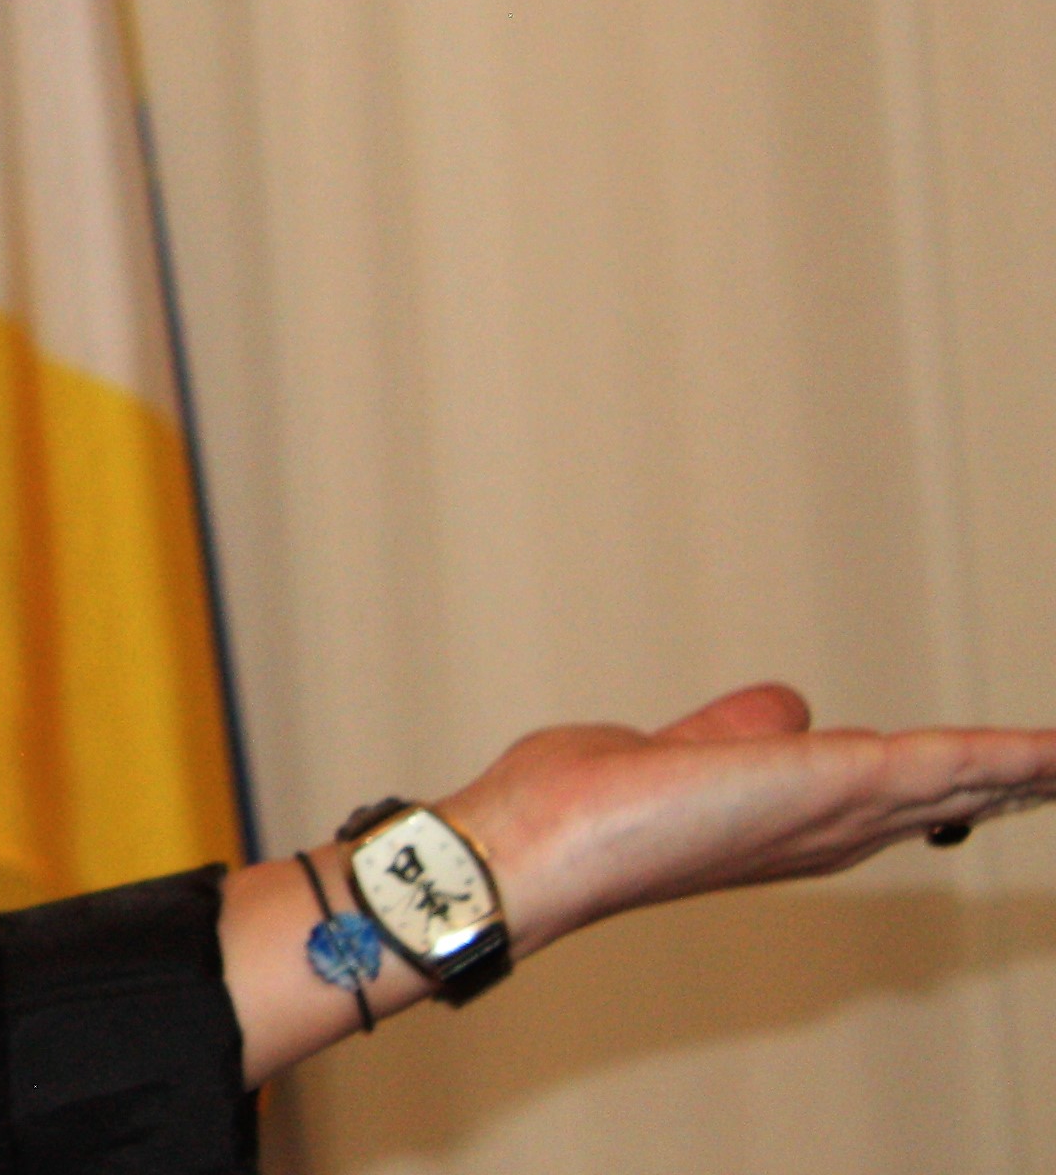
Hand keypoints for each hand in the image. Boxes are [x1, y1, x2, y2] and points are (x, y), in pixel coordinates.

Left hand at [445, 682, 1055, 949]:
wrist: (545, 842)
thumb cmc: (583, 809)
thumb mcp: (677, 751)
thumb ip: (736, 734)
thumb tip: (790, 708)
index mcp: (791, 823)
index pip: (892, 799)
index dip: (953, 783)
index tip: (1010, 771)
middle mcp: (826, 830)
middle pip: (944, 798)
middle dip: (1009, 782)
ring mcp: (839, 811)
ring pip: (959, 781)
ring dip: (1025, 769)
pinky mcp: (841, 782)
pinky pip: (946, 763)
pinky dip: (1007, 756)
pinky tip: (1053, 749)